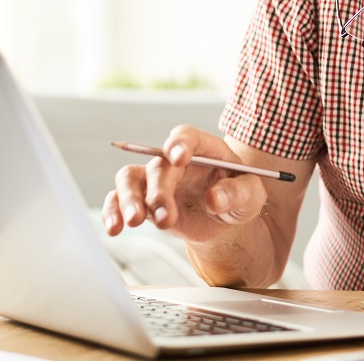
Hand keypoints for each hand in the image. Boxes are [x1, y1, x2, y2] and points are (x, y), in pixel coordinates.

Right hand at [101, 125, 267, 244]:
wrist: (223, 220)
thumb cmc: (239, 198)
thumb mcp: (251, 196)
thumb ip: (238, 193)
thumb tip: (215, 198)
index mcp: (204, 149)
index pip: (187, 136)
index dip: (180, 143)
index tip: (179, 157)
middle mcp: (175, 160)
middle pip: (158, 165)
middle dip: (159, 191)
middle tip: (165, 217)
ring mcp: (156, 179)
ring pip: (130, 178)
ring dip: (128, 199)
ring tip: (133, 222)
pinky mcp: (143, 200)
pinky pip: (119, 200)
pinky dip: (112, 211)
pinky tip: (114, 227)